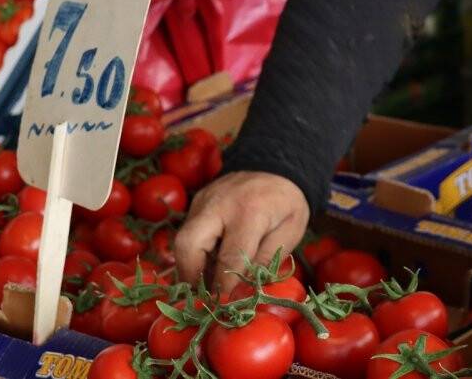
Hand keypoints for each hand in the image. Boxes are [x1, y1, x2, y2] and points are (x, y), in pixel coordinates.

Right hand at [174, 171, 309, 292]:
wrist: (276, 165)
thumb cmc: (286, 203)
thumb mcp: (289, 232)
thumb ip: (265, 260)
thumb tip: (241, 291)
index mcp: (250, 211)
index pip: (229, 257)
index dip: (224, 287)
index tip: (223, 306)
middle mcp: (219, 204)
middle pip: (188, 243)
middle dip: (190, 276)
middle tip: (202, 297)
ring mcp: (203, 200)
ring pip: (182, 239)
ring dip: (190, 266)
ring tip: (205, 284)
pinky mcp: (196, 202)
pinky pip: (188, 232)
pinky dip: (194, 252)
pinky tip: (208, 264)